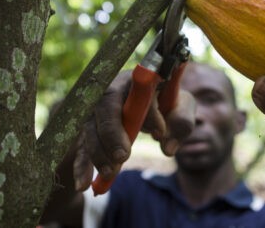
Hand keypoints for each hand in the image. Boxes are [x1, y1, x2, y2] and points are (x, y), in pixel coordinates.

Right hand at [71, 71, 195, 190]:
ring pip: (89, 127)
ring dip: (97, 152)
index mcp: (137, 80)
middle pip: (104, 107)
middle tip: (123, 157)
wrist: (154, 101)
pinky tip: (83, 185)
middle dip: (110, 133)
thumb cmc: (168, 100)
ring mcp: (97, 109)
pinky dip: (82, 166)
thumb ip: (182, 121)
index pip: (137, 92)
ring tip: (109, 173)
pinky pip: (82, 146)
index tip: (160, 133)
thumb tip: (168, 148)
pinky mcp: (91, 129)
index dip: (147, 113)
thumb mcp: (182, 105)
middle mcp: (112, 90)